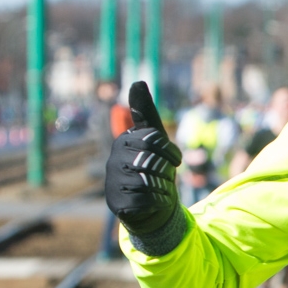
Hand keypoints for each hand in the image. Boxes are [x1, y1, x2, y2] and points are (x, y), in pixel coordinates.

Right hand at [104, 81, 181, 235]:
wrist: (154, 206)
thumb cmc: (156, 168)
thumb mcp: (156, 139)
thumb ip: (146, 113)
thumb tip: (137, 81)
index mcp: (124, 141)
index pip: (153, 140)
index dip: (170, 152)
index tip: (175, 160)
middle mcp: (113, 160)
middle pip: (151, 161)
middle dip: (166, 172)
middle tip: (166, 178)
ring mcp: (112, 181)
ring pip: (148, 181)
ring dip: (163, 188)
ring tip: (160, 190)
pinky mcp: (115, 203)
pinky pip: (144, 200)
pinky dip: (158, 203)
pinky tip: (156, 203)